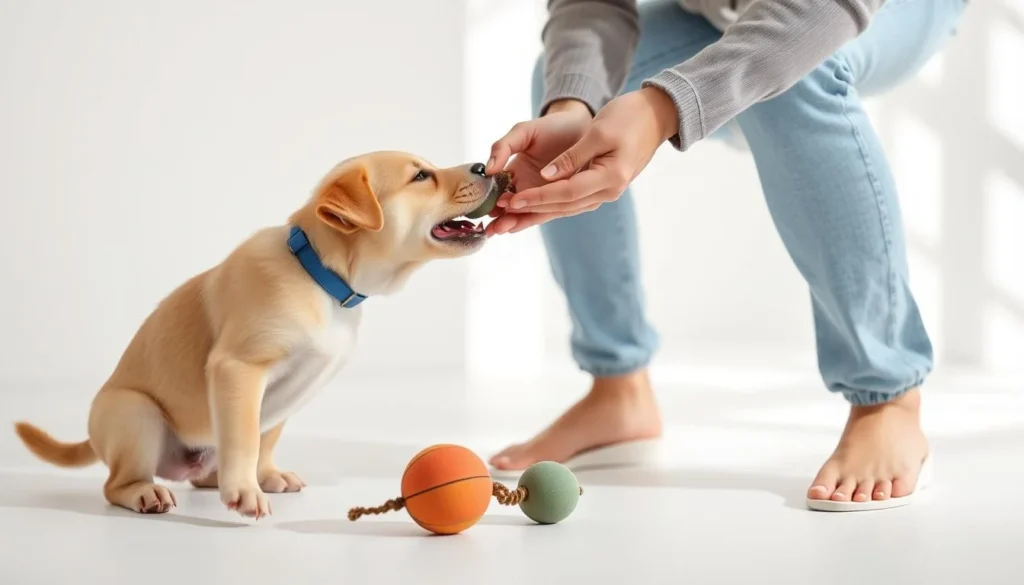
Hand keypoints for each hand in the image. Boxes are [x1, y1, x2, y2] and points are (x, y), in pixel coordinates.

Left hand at [490, 86, 677, 233]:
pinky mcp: (601, 186)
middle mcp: (609, 191)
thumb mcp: (598, 132)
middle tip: (501, 217)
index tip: (512, 201)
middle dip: (531, 211)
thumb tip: (547, 177)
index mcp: (610, 179)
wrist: (655, 115)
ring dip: (537, 212)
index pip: (566, 193)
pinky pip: (571, 200)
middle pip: (563, 206)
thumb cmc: (629, 117)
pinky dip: (549, 204)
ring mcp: (606, 191)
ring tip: (509, 219)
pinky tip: (530, 208)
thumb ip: (572, 157)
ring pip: (566, 207)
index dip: (537, 198)